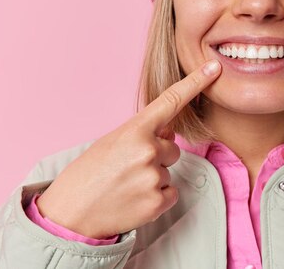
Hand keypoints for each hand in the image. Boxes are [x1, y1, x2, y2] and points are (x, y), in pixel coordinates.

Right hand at [36, 60, 221, 238]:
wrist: (69, 215)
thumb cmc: (87, 175)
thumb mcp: (111, 142)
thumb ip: (143, 133)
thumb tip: (168, 131)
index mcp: (134, 130)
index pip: (171, 100)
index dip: (195, 82)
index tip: (213, 68)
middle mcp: (148, 150)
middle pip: (172, 146)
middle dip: (156, 155)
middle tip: (127, 168)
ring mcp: (154, 176)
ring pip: (169, 170)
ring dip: (153, 177)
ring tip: (125, 185)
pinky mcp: (158, 202)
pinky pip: (171, 192)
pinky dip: (156, 196)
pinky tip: (133, 199)